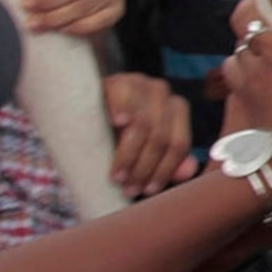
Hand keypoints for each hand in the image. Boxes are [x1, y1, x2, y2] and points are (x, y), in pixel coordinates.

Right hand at [102, 72, 195, 197]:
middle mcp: (163, 93)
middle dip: (145, 168)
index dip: (165, 171)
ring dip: (130, 154)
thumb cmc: (115, 135)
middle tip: (128, 188)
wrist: (82, 107)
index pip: (179, 144)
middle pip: (161, 137)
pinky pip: (124, 94)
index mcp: (176, 109)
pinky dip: (123, 108)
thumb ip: (167, 161)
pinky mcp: (118, 80)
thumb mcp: (141, 151)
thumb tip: (188, 171)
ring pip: (144, 123)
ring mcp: (141, 83)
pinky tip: (117, 123)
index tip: (148, 191)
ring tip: (117, 176)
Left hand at [220, 0, 271, 194]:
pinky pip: (232, 68)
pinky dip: (239, 68)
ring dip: (246, 44)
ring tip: (262, 53)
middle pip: (246, 13)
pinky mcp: (239, 90)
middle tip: (260, 12)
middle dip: (249, 8)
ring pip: (238, 43)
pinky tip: (252, 77)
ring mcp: (254, 71)